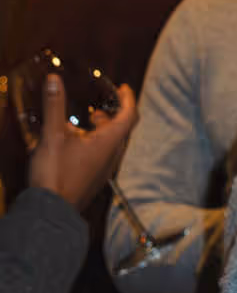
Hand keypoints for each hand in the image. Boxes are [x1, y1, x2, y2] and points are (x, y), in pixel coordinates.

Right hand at [27, 73, 138, 210]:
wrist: (51, 212)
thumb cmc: (56, 174)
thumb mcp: (53, 135)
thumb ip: (54, 106)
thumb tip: (54, 79)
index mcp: (109, 143)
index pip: (129, 116)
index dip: (128, 99)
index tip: (123, 87)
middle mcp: (112, 156)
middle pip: (122, 129)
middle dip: (113, 113)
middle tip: (100, 104)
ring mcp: (104, 170)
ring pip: (111, 143)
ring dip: (102, 129)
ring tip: (85, 121)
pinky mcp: (94, 179)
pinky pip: (101, 155)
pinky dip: (94, 142)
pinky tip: (74, 143)